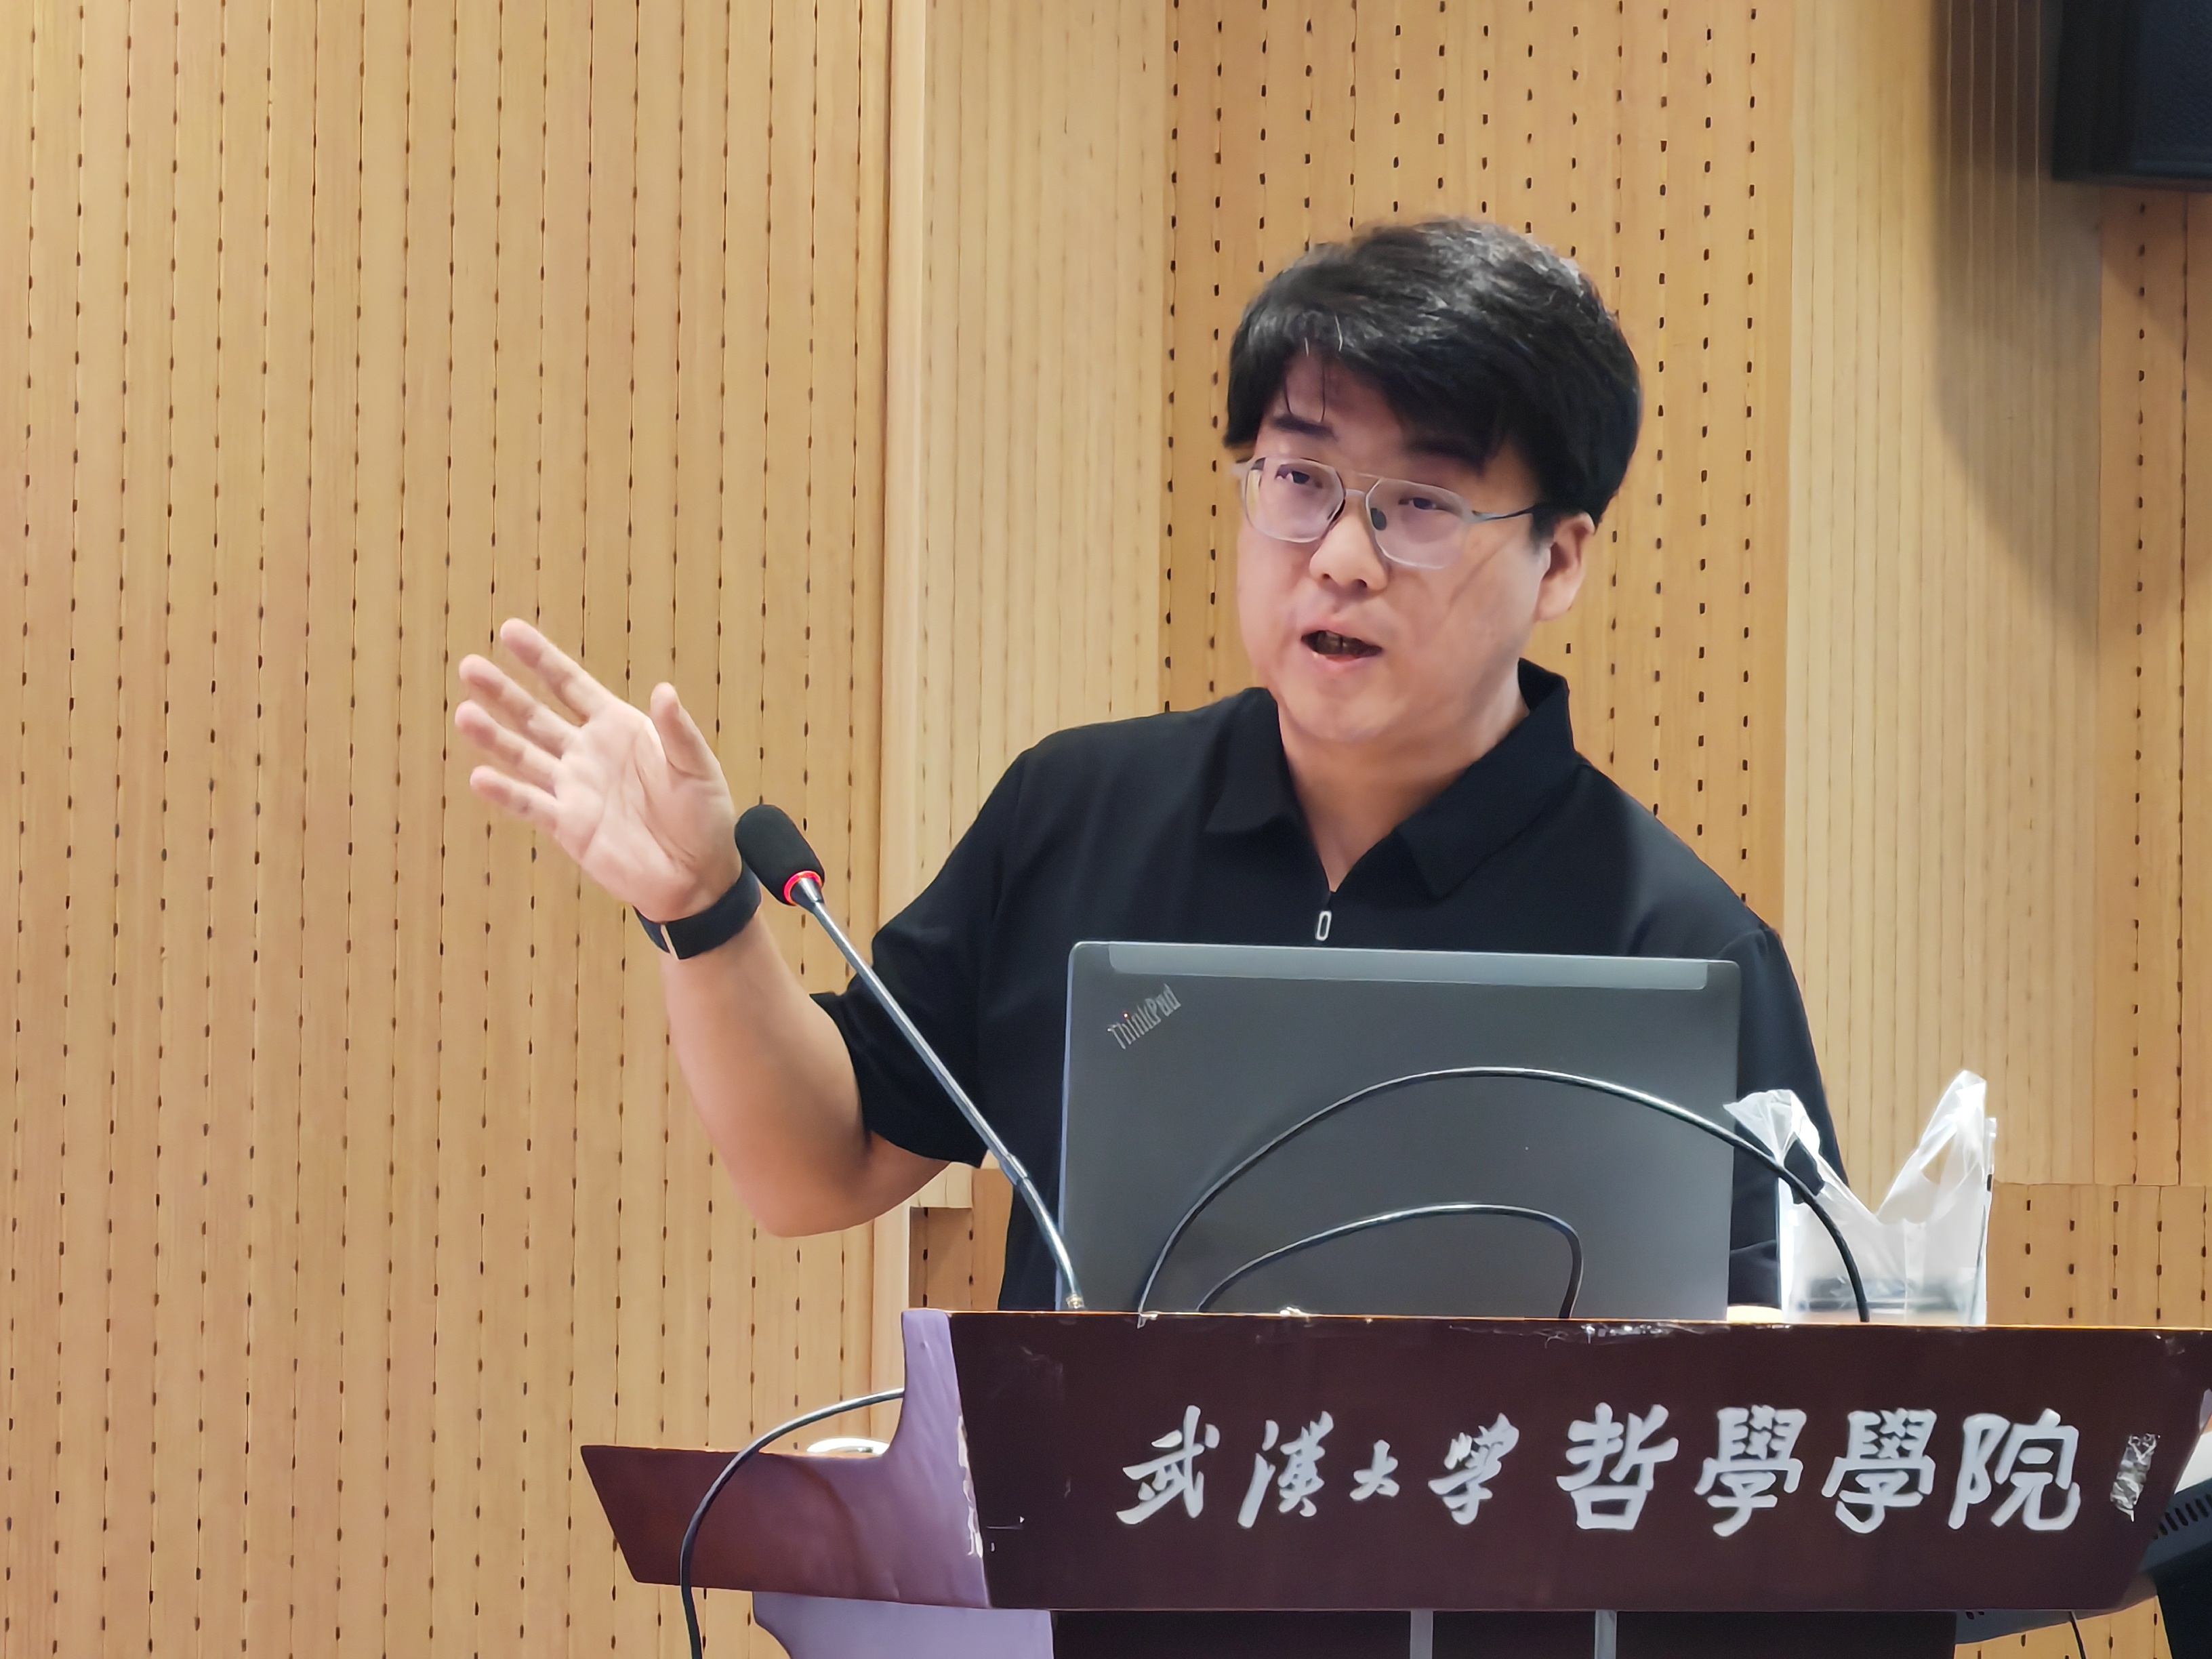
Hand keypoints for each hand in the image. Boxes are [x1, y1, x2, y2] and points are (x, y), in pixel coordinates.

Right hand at [454, 619, 743, 920]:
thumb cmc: (704, 815)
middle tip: (469, 666)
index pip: (571, 685)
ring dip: (494, 737)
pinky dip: (507, 793)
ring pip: (525, 755)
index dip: (541, 659)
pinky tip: (481, 778)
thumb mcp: (697, 767)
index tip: (509, 631)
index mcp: (617, 728)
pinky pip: (532, 805)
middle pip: (536, 715)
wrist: (698, 875)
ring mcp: (573, 788)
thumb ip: (677, 732)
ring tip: (464, 713)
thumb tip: (664, 691)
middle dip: (503, 692)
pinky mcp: (568, 825)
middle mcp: (587, 752)